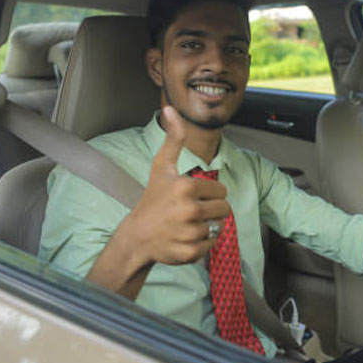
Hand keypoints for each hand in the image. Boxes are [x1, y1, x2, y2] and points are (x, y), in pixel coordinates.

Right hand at [87, 106, 230, 296]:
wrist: (137, 235)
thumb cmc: (152, 198)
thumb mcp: (162, 166)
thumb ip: (173, 138)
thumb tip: (170, 110)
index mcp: (186, 187)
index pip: (221, 190)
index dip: (209, 193)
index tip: (191, 196)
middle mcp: (189, 210)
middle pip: (225, 210)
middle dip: (212, 210)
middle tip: (192, 211)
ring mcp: (189, 233)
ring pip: (218, 227)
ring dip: (206, 226)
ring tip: (186, 223)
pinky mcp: (189, 252)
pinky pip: (211, 245)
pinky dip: (202, 243)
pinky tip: (185, 237)